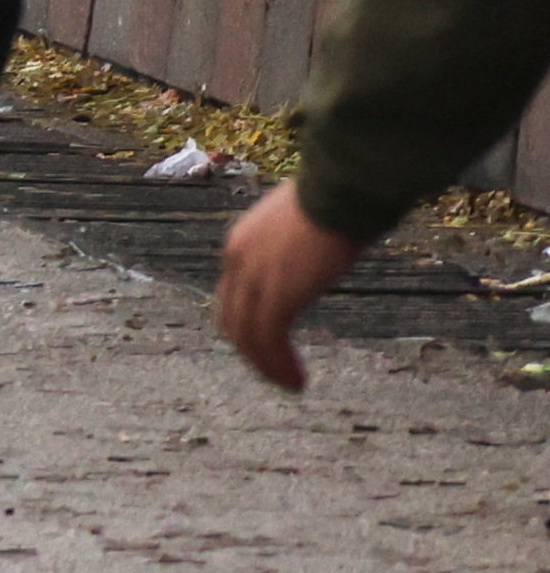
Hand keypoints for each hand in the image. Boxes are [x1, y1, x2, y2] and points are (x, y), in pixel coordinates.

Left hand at [211, 182, 364, 390]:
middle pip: (232, 320)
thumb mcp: (302, 222)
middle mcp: (238, 262)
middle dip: (252, 352)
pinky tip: (297, 380)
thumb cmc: (335, 196)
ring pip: (248, 337)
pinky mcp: (279, 295)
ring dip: (267, 366)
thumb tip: (319, 251)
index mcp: (241, 244)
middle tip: (276, 372)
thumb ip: (298, 245)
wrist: (341, 187)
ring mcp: (255, 279)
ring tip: (290, 385)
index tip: (268, 343)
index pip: (232, 296)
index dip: (246, 324)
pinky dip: (279, 365)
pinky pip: (270, 340)